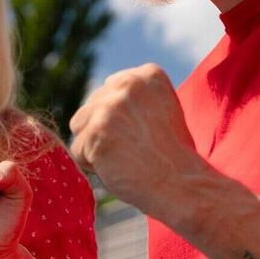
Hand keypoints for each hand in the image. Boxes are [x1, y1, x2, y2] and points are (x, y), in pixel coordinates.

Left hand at [69, 63, 207, 216]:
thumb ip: (134, 99)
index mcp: (148, 74)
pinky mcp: (97, 131)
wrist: (181, 184)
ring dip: (94, 145)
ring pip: (79, 125)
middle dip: (104, 130)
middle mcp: (128, 84)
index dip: (119, 118)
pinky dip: (92, 166)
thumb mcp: (162, 109)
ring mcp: (111, 107)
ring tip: (124, 158)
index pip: (110, 90)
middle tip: (134, 149)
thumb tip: (97, 100)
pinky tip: (118, 169)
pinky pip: (78, 151)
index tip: (143, 133)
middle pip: (92, 106)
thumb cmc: (173, 154)